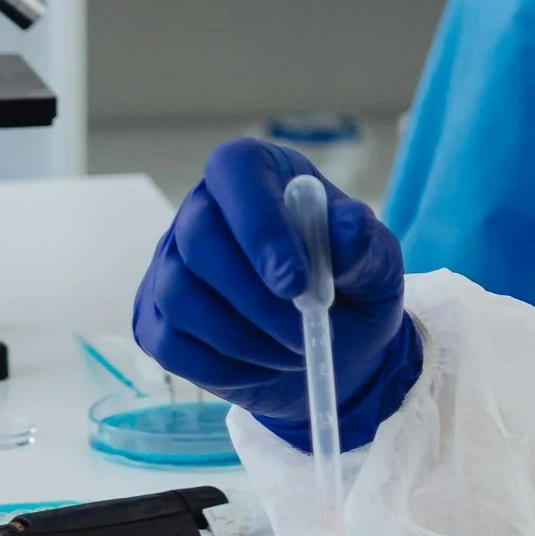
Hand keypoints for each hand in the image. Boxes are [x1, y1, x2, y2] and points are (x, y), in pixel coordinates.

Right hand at [132, 137, 421, 449]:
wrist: (339, 351)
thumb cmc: (353, 287)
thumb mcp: (377, 264)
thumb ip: (363, 243)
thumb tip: (347, 227)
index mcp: (259, 172)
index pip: (235, 169)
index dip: (258, 224)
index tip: (294, 282)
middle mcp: (203, 209)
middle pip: (198, 239)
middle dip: (254, 298)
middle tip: (304, 332)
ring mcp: (171, 265)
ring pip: (181, 294)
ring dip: (244, 336)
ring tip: (295, 351)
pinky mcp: (157, 320)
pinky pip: (171, 344)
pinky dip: (223, 365)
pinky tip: (264, 365)